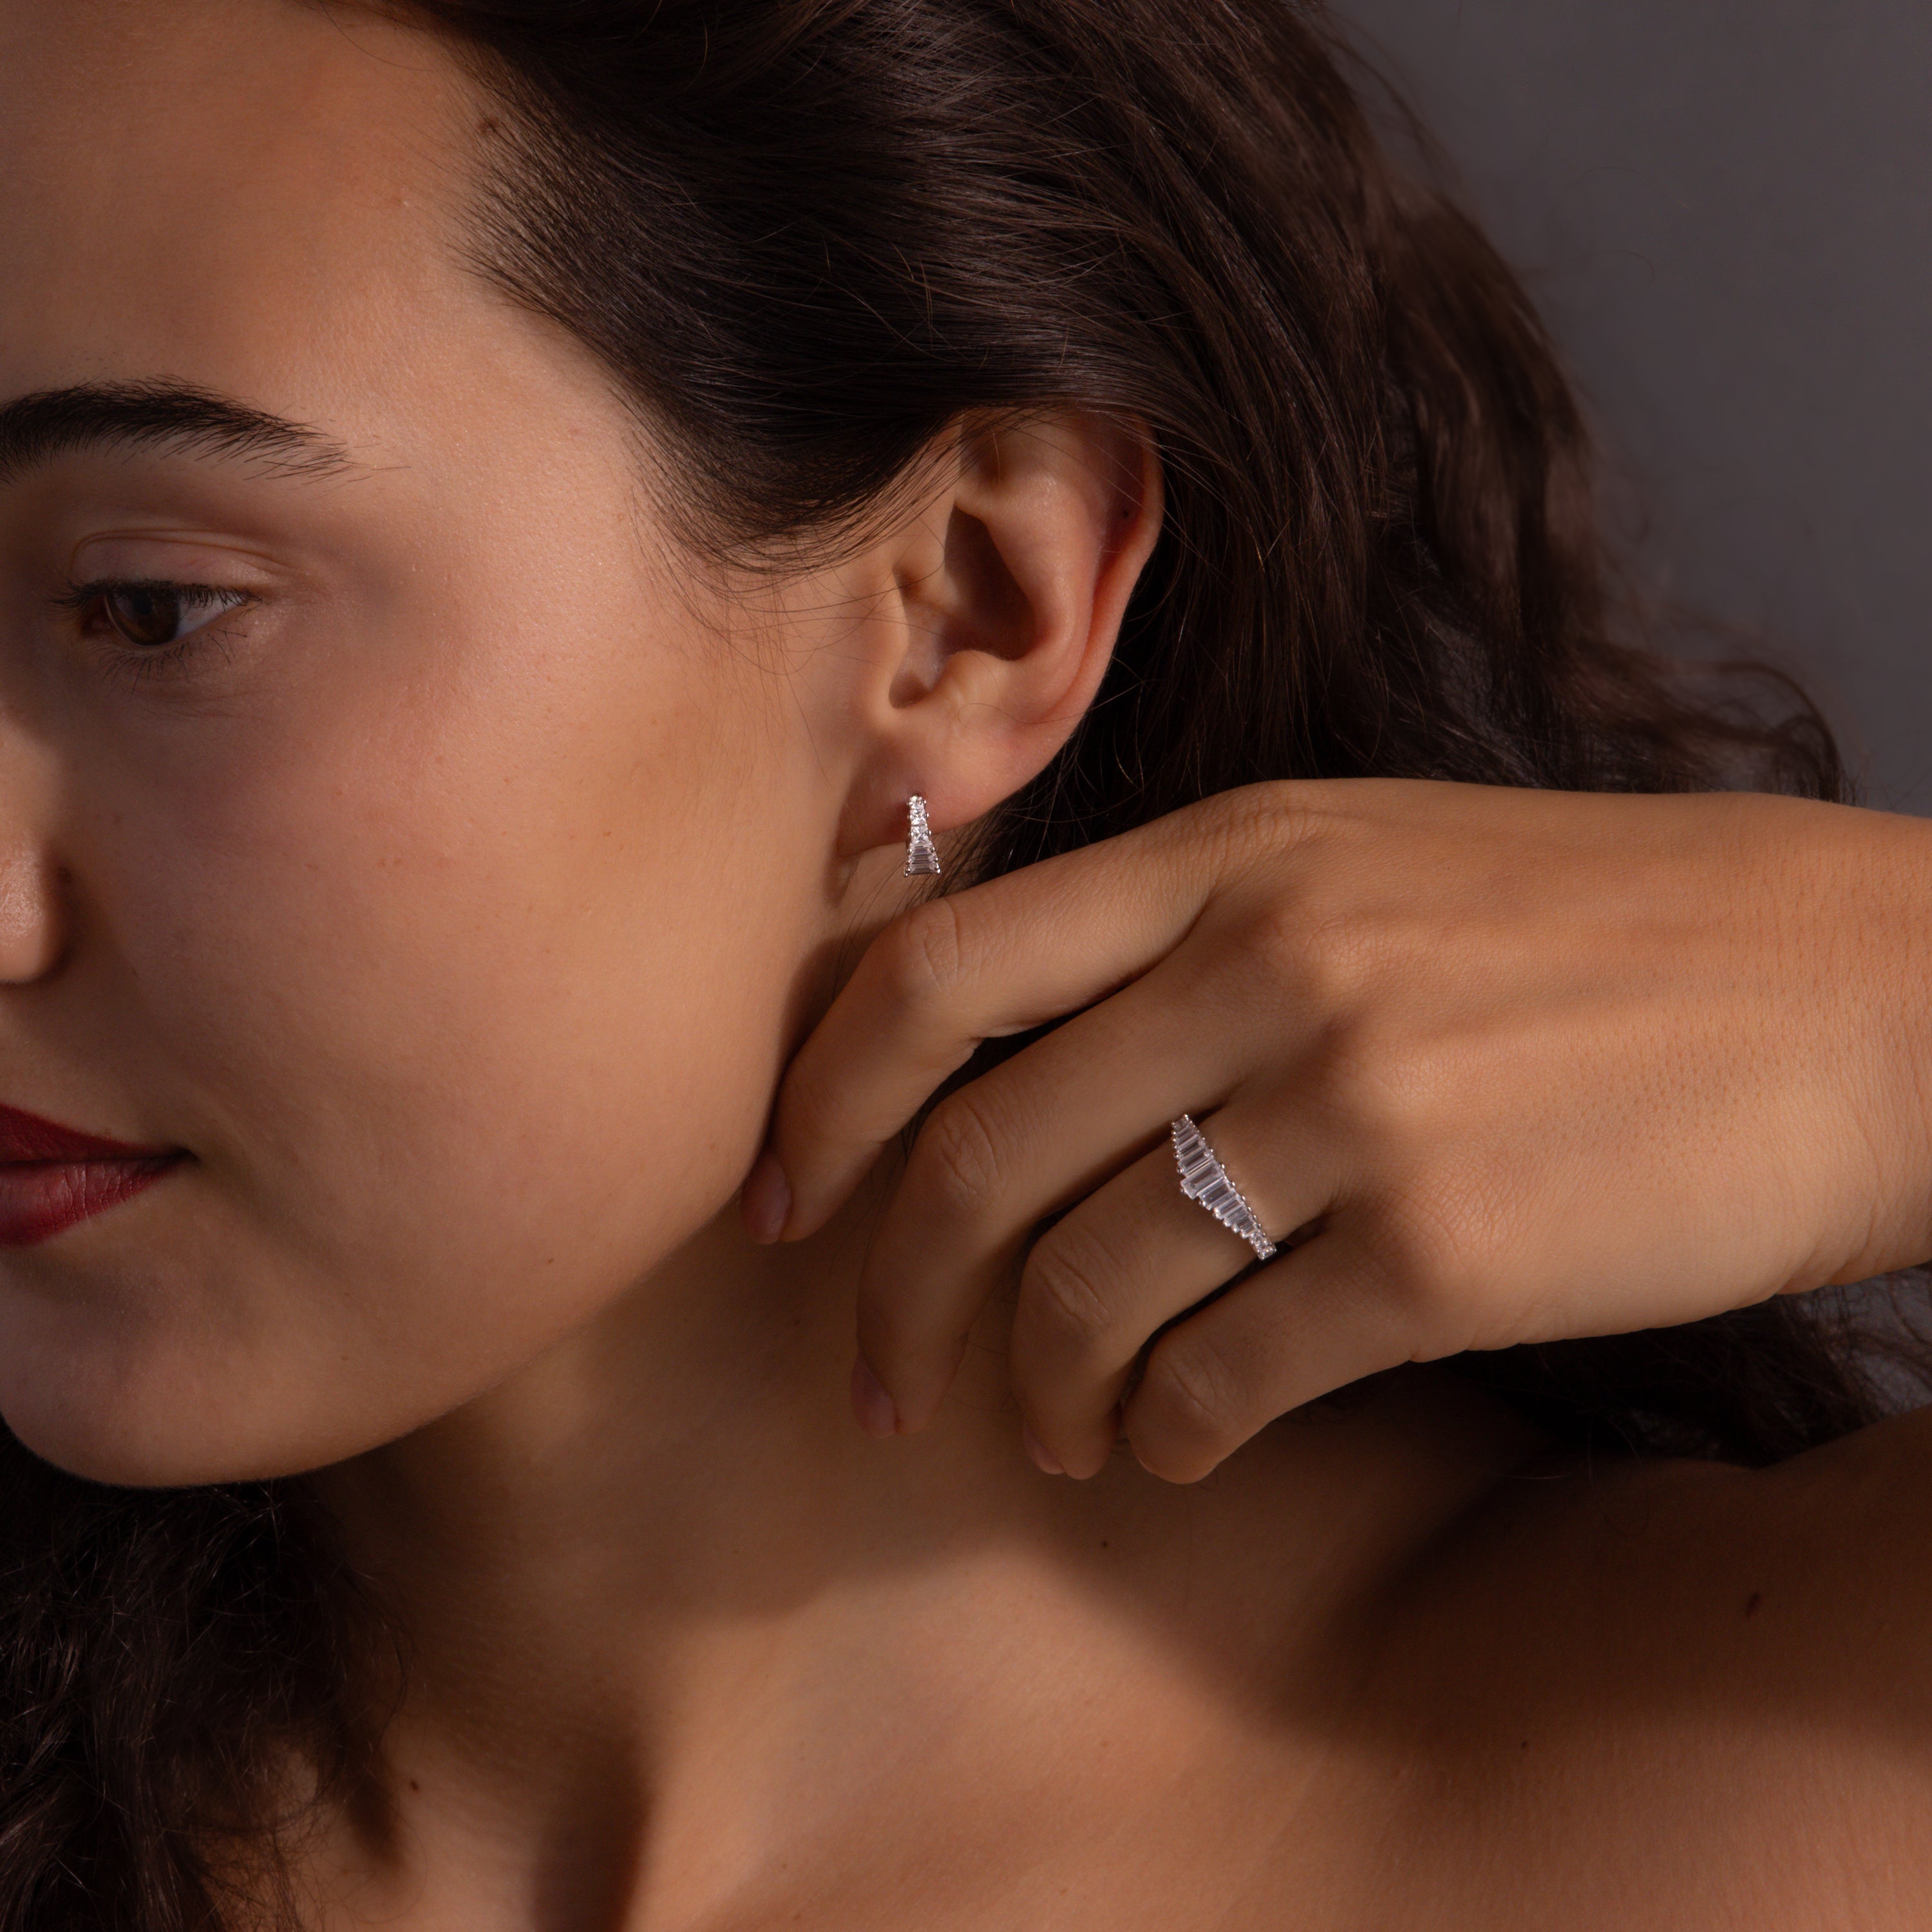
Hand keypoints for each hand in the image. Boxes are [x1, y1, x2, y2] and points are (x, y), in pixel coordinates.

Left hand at [742, 780, 1931, 1480]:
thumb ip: (1185, 926)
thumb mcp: (1369, 857)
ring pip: (1086, 1286)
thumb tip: (1007, 1056)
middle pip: (976, 1156)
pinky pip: (1223, 1374)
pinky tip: (1168, 1444)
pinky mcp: (1447, 1248)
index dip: (823, 1100)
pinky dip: (1162, 1431)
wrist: (1863, 993)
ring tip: (1048, 1432)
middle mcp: (1270, 959)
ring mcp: (1357, 1101)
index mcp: (1232, 849)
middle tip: (884, 1381)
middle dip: (893, 1297)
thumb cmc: (1605, 930)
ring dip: (1034, 1391)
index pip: (935, 972)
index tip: (784, 1200)